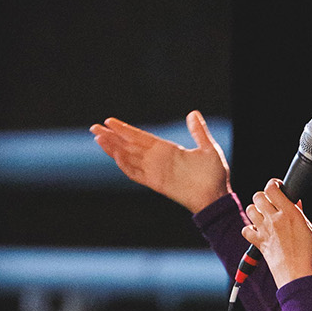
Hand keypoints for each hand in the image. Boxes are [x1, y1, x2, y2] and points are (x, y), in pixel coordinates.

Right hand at [89, 109, 231, 213]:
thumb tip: (192, 113)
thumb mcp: (208, 148)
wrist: (217, 197)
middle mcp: (157, 160)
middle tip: (94, 127)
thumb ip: (198, 132)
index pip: (140, 137)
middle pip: (129, 146)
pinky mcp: (157, 183)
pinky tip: (114, 155)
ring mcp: (155, 171)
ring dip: (113, 148)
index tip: (109, 121)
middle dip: (112, 137)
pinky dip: (125, 164)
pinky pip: (137, 173)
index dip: (125, 129)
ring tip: (98, 138)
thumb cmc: (214, 175)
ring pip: (128, 158)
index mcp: (167, 150)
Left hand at [243, 180, 311, 290]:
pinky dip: (250, 229)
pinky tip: (259, 232)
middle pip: (258, 196)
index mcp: (291, 213)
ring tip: (266, 217)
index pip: (272, 188)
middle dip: (264, 196)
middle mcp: (275, 220)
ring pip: (250, 210)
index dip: (274, 184)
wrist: (299, 278)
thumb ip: (302, 216)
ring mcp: (265, 231)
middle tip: (272, 203)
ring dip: (256, 210)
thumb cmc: (311, 258)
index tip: (279, 188)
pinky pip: (246, 230)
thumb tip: (296, 204)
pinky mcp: (259, 244)